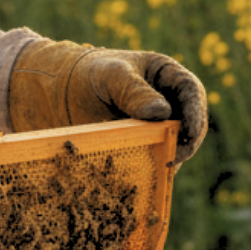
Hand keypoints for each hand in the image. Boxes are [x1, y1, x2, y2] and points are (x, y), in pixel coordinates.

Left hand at [9, 39, 207, 164]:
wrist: (55, 93)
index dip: (195, 113)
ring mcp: (156, 125)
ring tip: (154, 168)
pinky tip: (140, 175)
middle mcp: (168, 101)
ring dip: (167, 157)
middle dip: (184, 142)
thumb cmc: (86, 74)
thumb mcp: (109, 76)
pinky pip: (154, 158)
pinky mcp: (143, 145)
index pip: (191, 92)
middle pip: (188, 123)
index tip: (187, 134)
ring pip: (173, 145)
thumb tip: (161, 113)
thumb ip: (133, 90)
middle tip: (172, 159)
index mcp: (166, 75)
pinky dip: (150, 167)